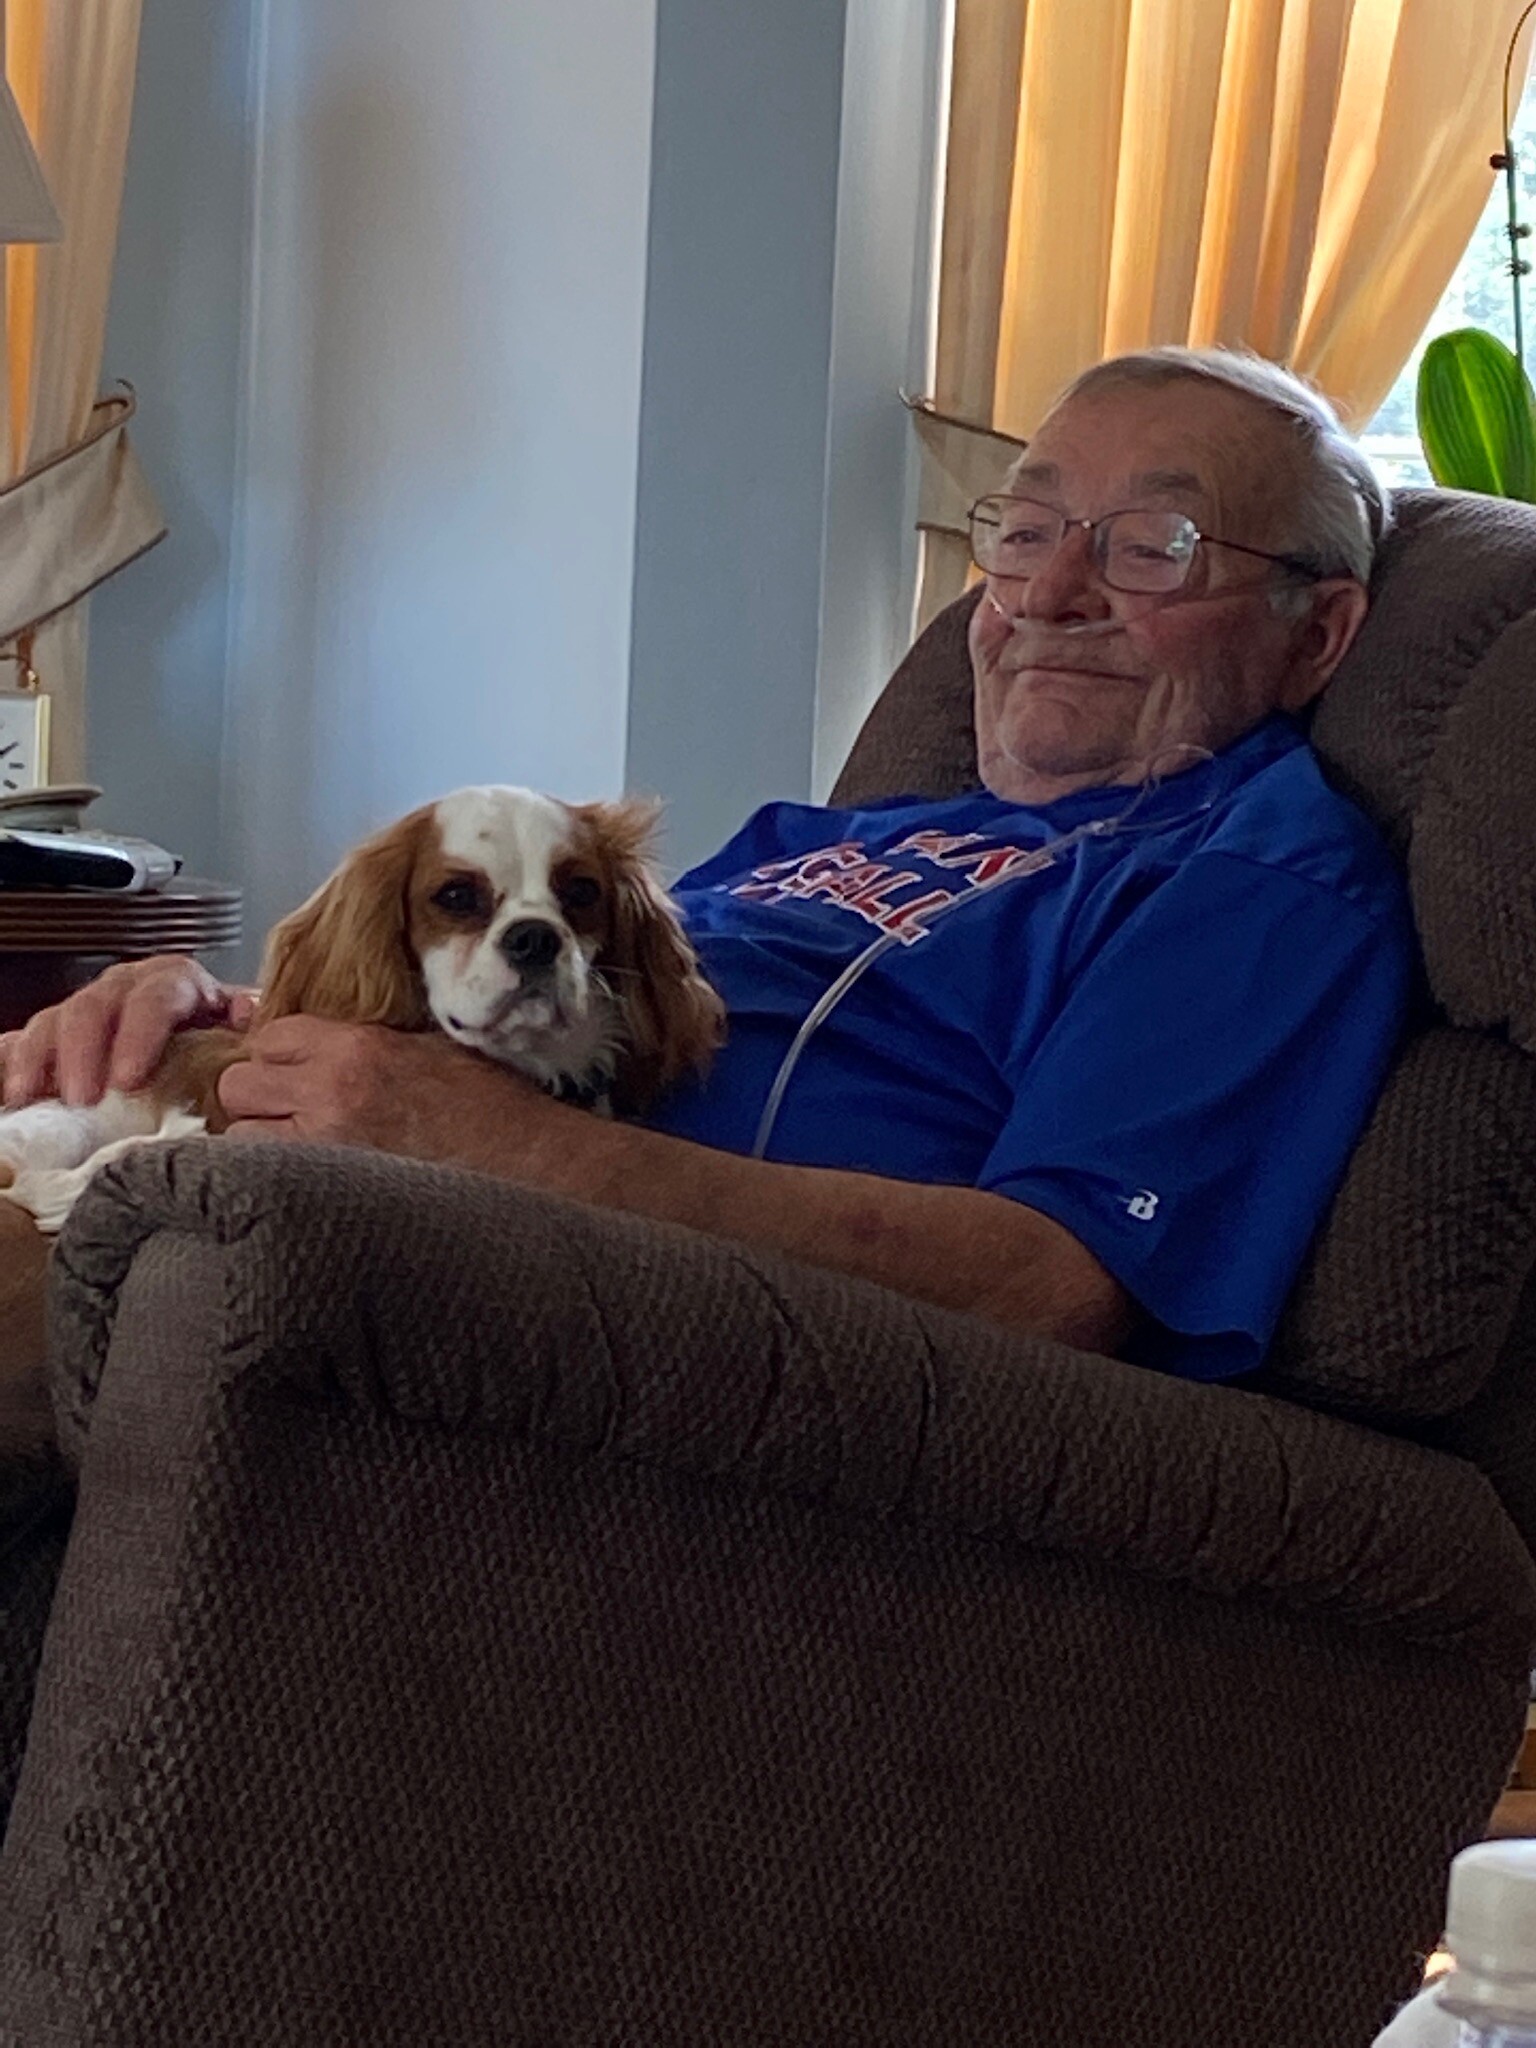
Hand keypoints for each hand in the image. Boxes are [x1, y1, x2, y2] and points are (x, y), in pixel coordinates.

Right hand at [1, 955, 258, 1108]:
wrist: (211, 1038)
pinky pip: (26, 1040)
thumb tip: (245, 1018)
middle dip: (82, 1053)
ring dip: (39, 1059)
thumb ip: (244, 1031)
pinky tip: (10, 1090)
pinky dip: (14, 1062)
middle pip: (93, 1007)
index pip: (154, 999)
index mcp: (174, 982)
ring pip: (54, 1020)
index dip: (139, 1036)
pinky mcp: (60, 1034)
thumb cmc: (224, 1041)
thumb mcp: (242, 1033)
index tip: (127, 1079)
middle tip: (81, 1098)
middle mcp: (126, 987)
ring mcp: (89, 1008)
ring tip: (29, 1097)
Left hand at [218, 1016, 558, 1166]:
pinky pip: (262, 1181)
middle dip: (254, 1098)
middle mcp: (332, 1090)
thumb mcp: (427, 1048)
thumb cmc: (492, 1110)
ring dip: (257, 1142)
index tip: (289, 1072)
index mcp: (359, 1047)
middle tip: (284, 1114)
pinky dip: (271, 1180)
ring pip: (237, 1137)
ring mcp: (325, 1146)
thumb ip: (363, 1045)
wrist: (528, 1161)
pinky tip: (304, 1183)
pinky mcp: (328, 1192)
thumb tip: (311, 1049)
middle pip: (237, 1084)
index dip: (274, 1055)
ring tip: (294, 1153)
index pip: (269, 1035)